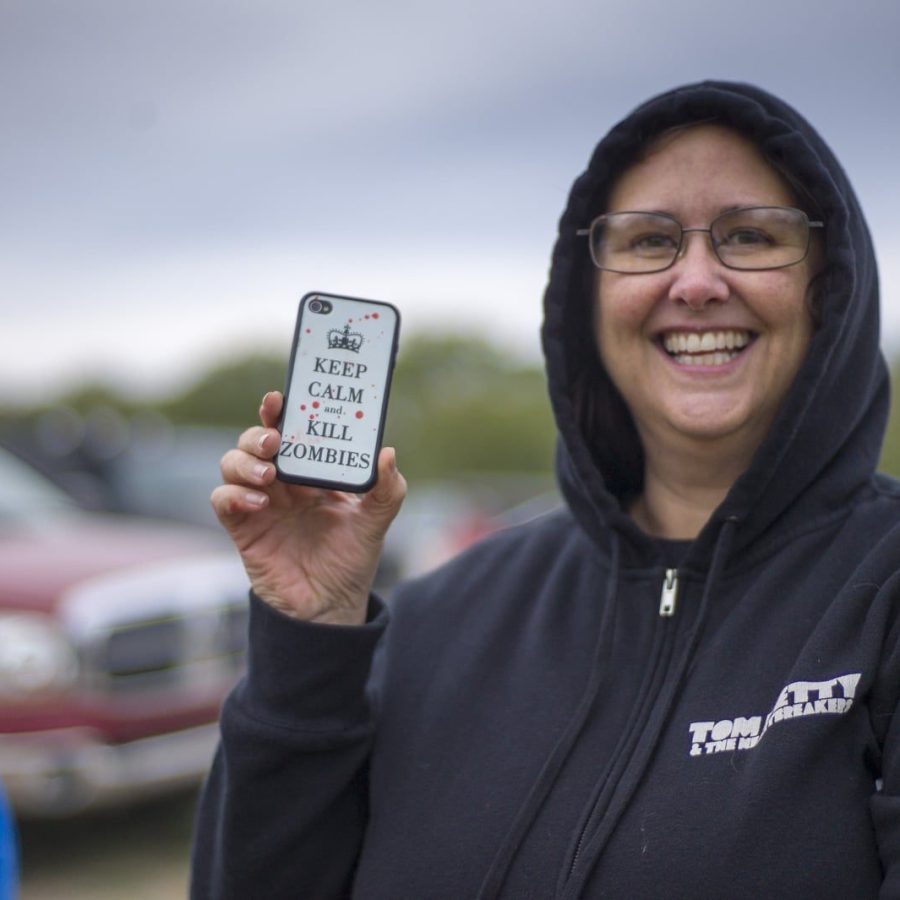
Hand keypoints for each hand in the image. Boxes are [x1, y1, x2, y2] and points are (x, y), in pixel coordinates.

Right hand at [212, 391, 406, 624]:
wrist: (330, 606)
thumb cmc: (352, 559)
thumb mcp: (376, 522)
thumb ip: (387, 489)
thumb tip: (387, 454)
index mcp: (313, 472)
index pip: (293, 431)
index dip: (283, 411)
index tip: (280, 398)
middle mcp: (283, 482)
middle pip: (256, 441)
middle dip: (259, 432)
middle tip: (275, 440)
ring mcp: (260, 503)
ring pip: (233, 463)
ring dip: (244, 461)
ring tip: (269, 474)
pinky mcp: (243, 528)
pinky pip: (223, 500)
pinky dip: (232, 494)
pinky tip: (256, 502)